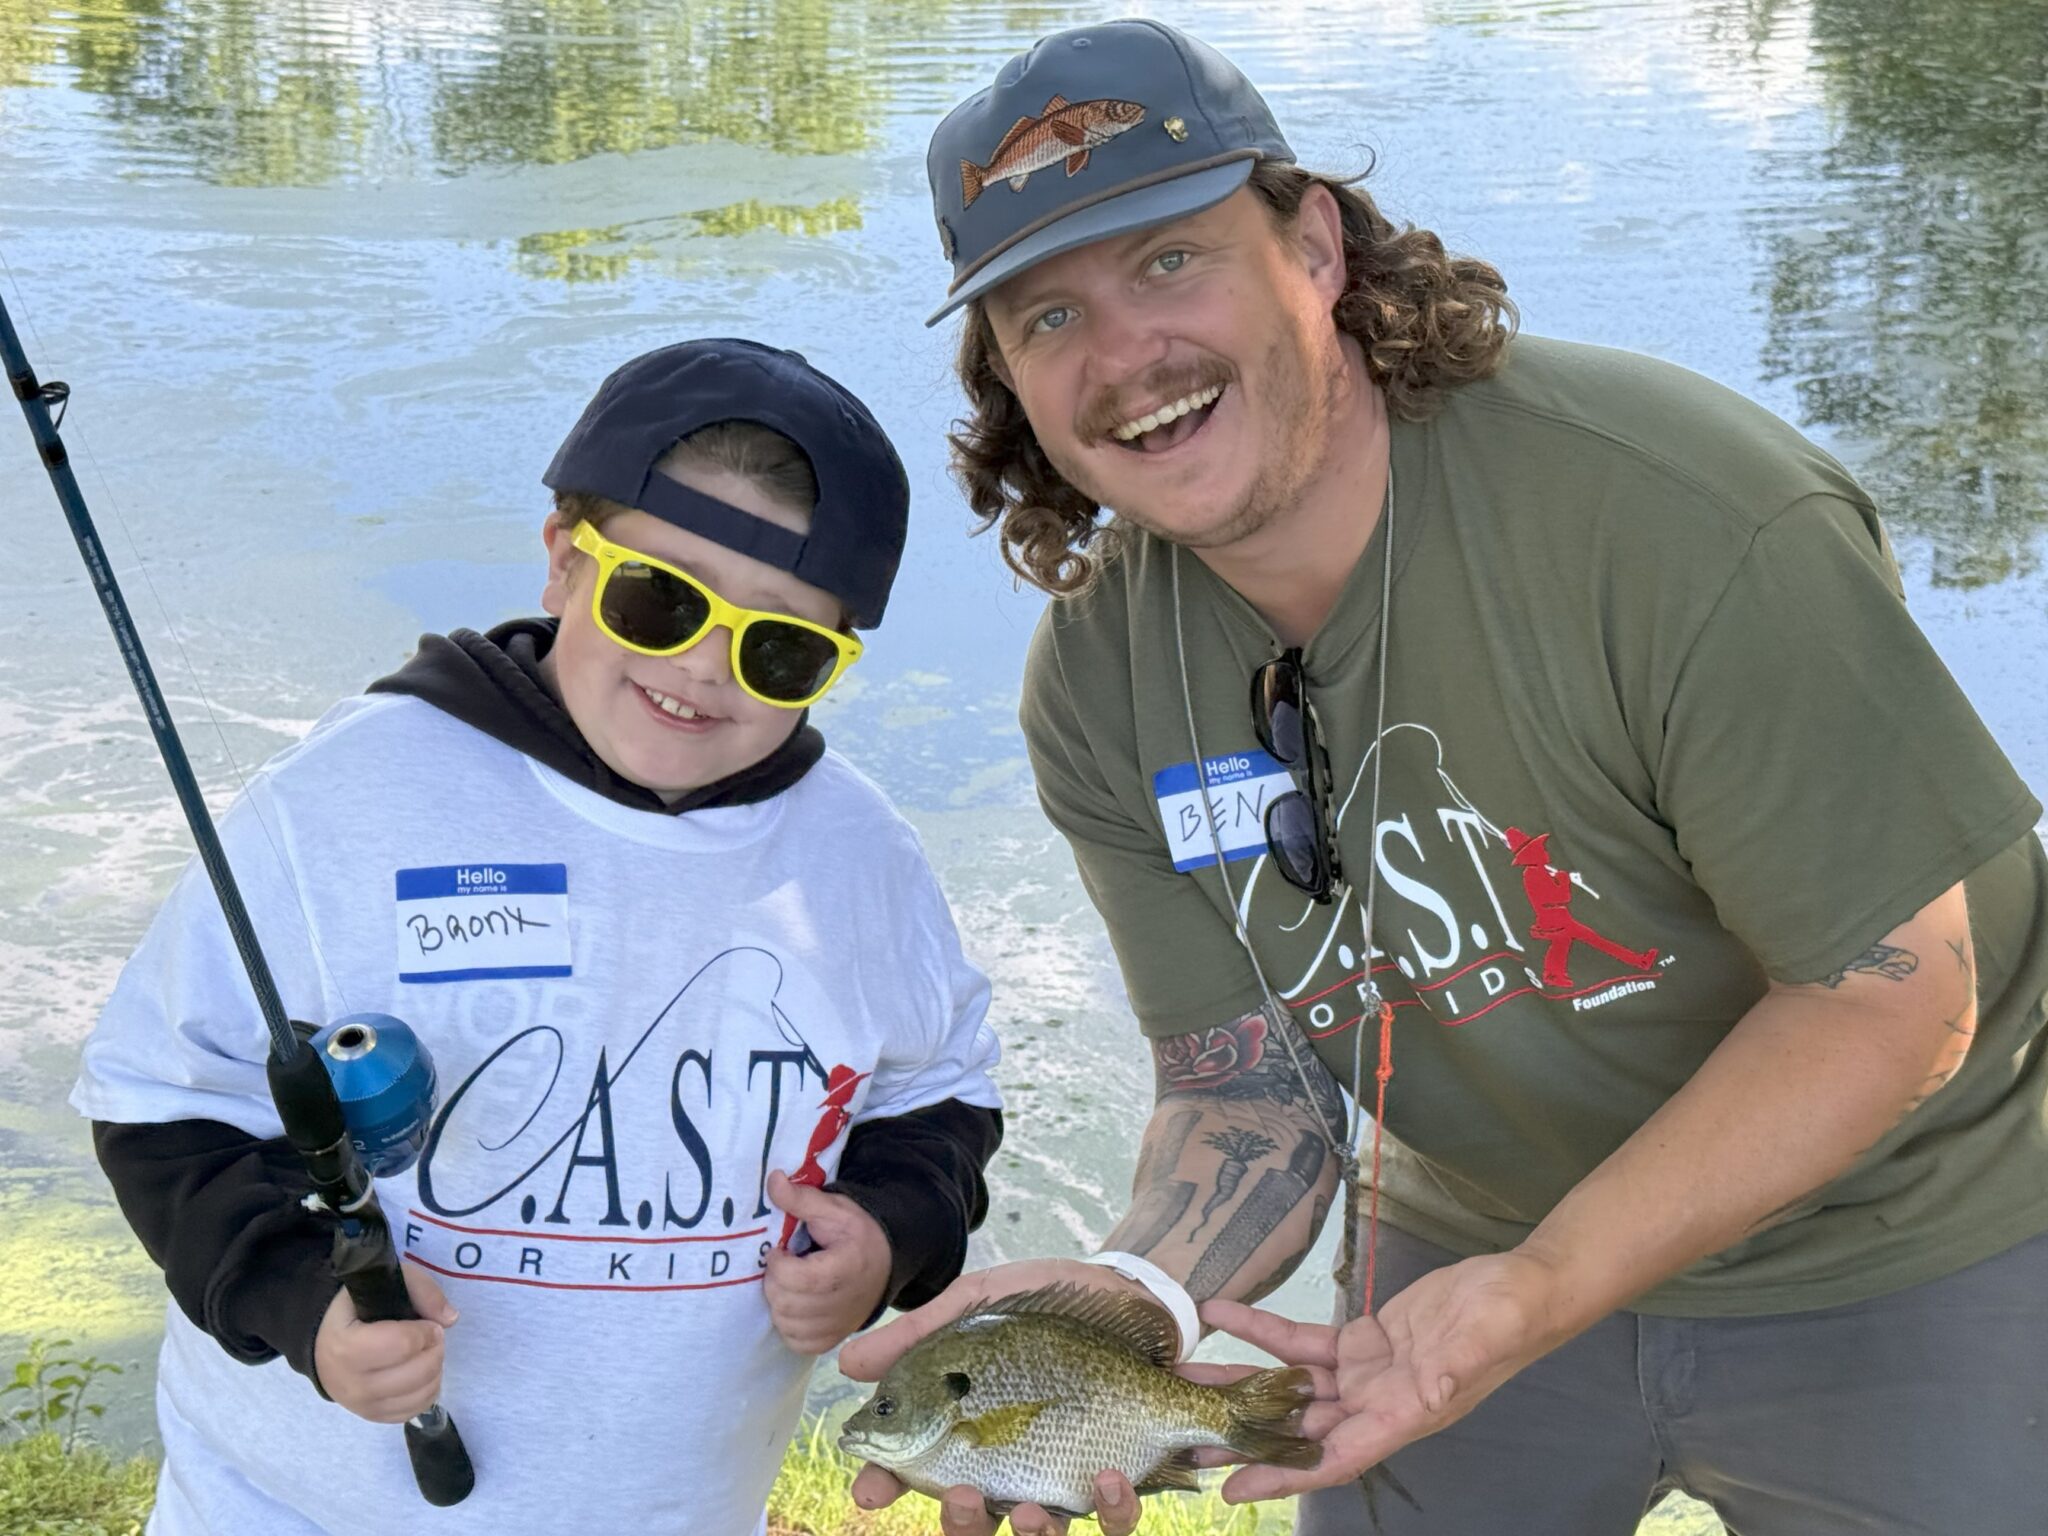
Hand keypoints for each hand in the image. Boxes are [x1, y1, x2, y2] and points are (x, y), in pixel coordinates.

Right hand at [312, 1262, 456, 1423]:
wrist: (322, 1343)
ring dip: (435, 1370)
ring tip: (425, 1354)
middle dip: (435, 1350)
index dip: (426, 1331)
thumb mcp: (384, 1283)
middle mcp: (352, 1383)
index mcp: (347, 1346)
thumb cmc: (355, 1310)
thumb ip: (421, 1290)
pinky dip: (427, 1392)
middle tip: (430, 1338)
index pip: (404, 1344)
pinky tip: (421, 1374)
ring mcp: (361, 1405)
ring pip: (421, 1395)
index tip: (427, 1323)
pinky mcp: (372, 1417)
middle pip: (418, 1372)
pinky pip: (414, 1411)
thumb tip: (450, 1318)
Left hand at [764, 1170, 892, 1354]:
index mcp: (843, 1269)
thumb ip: (801, 1198)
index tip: (782, 1249)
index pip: (794, 1278)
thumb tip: (773, 1180)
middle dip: (775, 1280)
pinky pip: (796, 1342)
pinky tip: (796, 1304)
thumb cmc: (857, 1233)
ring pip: (785, 1323)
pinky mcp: (831, 1340)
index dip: (778, 1262)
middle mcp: (842, 1304)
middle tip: (785, 1265)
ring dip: (779, 1302)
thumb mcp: (833, 1209)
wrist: (886, 1261)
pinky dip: (788, 1325)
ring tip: (790, 1283)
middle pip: (785, 1302)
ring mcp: (837, 1327)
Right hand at [839, 1258, 1155, 1535]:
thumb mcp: (985, 1301)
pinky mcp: (1129, 1474)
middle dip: (965, 1525)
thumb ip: (924, 1332)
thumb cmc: (1054, 1298)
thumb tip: (848, 1364)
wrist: (1141, 1287)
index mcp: (976, 1429)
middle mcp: (1020, 1464)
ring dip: (1038, 1534)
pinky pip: (1120, 1518)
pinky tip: (1114, 1476)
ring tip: (1037, 1511)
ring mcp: (1073, 1474)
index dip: (890, 1485)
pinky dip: (1118, 1508)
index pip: (921, 1467)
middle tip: (963, 1496)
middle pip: (981, 1524)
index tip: (870, 1490)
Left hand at [1201, 1249, 1568, 1500]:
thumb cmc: (1509, 1318)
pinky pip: (1303, 1341)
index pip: (1332, 1458)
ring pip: (1290, 1385)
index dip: (1282, 1475)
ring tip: (1185, 1373)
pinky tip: (1225, 1313)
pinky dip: (1264, 1330)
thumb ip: (1454, 1368)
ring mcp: (1367, 1375)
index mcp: (1402, 1417)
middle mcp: (1377, 1405)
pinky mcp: (1364, 1341)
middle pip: (1296, 1428)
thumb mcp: (1484, 1340)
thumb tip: (1430, 1393)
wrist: (1522, 1287)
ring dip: (1240, 1380)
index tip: (1233, 1486)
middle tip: (1181, 1434)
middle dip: (1241, 1431)